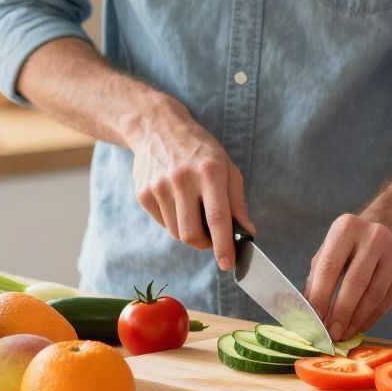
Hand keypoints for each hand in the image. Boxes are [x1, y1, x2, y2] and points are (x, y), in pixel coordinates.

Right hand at [129, 100, 251, 270]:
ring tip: (193, 210)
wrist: (157, 127)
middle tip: (212, 238)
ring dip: (189, 232)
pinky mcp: (143, 193)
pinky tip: (176, 200)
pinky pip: (162, 223)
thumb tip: (248, 233)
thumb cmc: (200, 150)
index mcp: (209, 172)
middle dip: (205, 245)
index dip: (223, 245)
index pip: (217, 218)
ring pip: (177, 233)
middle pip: (192, 234)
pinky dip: (173, 221)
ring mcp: (159, 187)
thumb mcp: (227, 167)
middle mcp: (182, 180)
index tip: (228, 264)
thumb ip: (237, 202)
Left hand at [304, 214, 391, 340]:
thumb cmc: (349, 247)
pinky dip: (371, 318)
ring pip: (374, 294)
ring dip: (357, 320)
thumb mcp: (329, 252)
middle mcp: (374, 236)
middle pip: (355, 281)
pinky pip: (387, 300)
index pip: (330, 266)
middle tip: (331, 334)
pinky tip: (359, 327)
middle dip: (341, 312)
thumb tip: (308, 315)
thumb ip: (317, 280)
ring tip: (344, 334)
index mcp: (346, 227)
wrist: (388, 230)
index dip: (321, 296)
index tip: (314, 320)